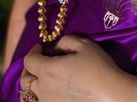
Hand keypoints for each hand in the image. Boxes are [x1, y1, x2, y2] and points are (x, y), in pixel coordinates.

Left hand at [20, 35, 136, 101]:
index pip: (29, 60)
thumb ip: (65, 41)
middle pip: (25, 80)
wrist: (110, 94)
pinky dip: (42, 97)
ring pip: (31, 96)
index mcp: (48, 70)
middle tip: (39, 62)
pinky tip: (52, 92)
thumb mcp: (84, 44)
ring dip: (34, 85)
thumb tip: (56, 48)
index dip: (33, 51)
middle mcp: (43, 89)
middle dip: (29, 69)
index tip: (41, 47)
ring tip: (43, 80)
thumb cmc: (98, 66)